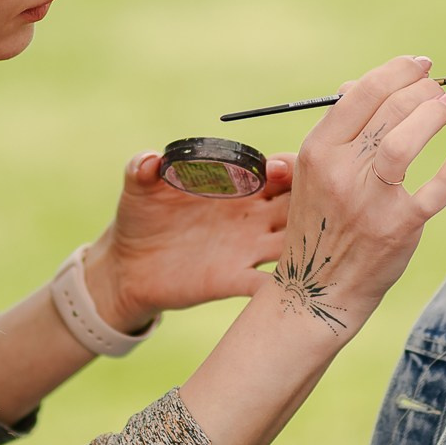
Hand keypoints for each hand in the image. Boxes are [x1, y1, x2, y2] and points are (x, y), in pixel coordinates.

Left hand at [87, 150, 296, 331]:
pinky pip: (269, 283)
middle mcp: (252, 215)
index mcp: (236, 186)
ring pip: (295, 241)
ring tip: (317, 239)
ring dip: (310, 239)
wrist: (128, 266)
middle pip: (300, 203)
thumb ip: (143, 167)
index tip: (274, 170)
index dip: (285, 166)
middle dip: (313, 200)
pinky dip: (283, 283)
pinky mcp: (235, 280)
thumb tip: (150, 161)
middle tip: (312, 202)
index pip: (278, 170)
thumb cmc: (140, 216)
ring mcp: (248, 248)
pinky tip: (291, 283)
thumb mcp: (138, 187)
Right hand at [265, 56, 445, 335]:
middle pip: (387, 109)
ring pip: (405, 140)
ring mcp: (369, 200)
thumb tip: (358, 84)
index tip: (418, 65)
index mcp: (316, 151)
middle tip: (439, 87)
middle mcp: (339, 171)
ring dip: (434, 113)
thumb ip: (336, 130)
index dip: (396, 71)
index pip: (360, 93)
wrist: (318, 289)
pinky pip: (435, 190)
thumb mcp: (314, 173)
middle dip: (421, 88)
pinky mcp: (398, 227)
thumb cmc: (322, 221)